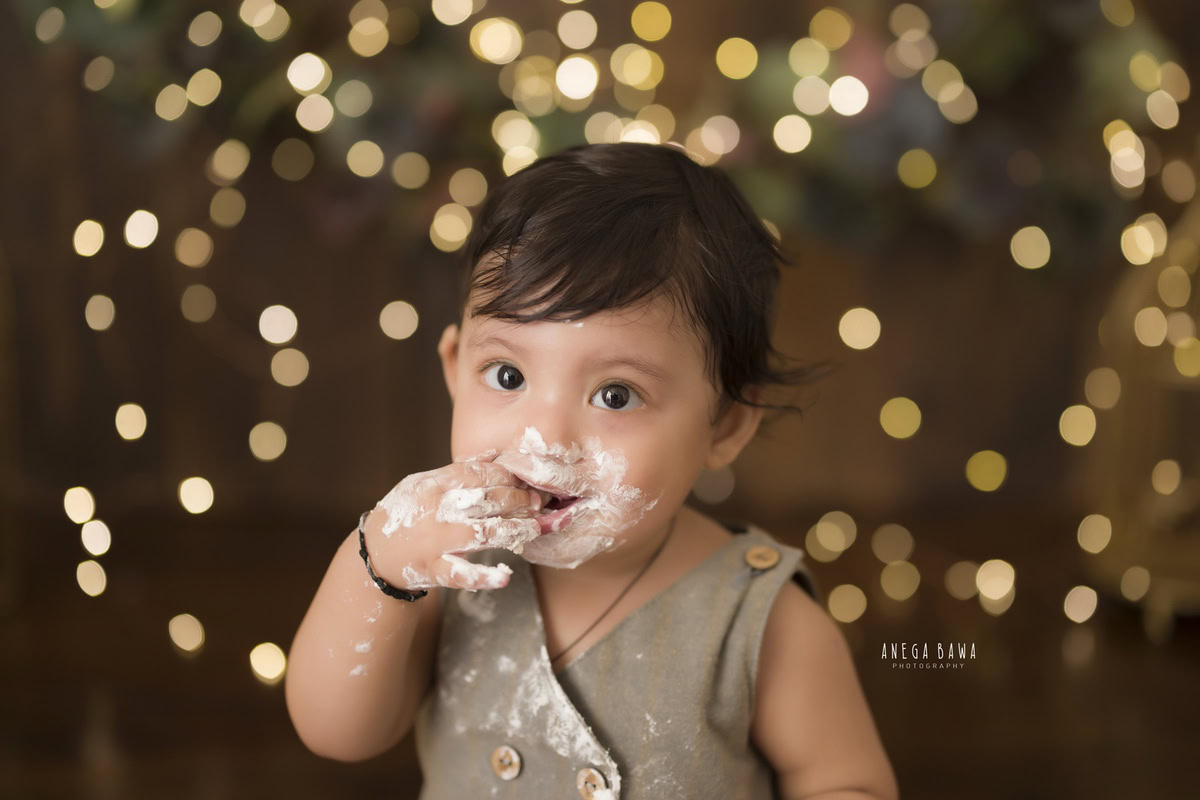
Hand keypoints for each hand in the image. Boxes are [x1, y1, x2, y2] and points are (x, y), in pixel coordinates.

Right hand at [362, 453, 543, 591]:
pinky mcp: (434, 569)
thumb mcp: (422, 484)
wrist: (376, 554)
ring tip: (534, 528)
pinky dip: (483, 577)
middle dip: (517, 500)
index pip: (476, 474)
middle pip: (485, 501)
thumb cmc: (407, 514)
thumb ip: (456, 475)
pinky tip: (504, 576)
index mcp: (432, 486)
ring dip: (514, 530)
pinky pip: (461, 574)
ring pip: (482, 534)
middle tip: (538, 502)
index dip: (505, 476)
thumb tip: (496, 460)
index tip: (524, 479)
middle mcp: (435, 512)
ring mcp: (435, 542)